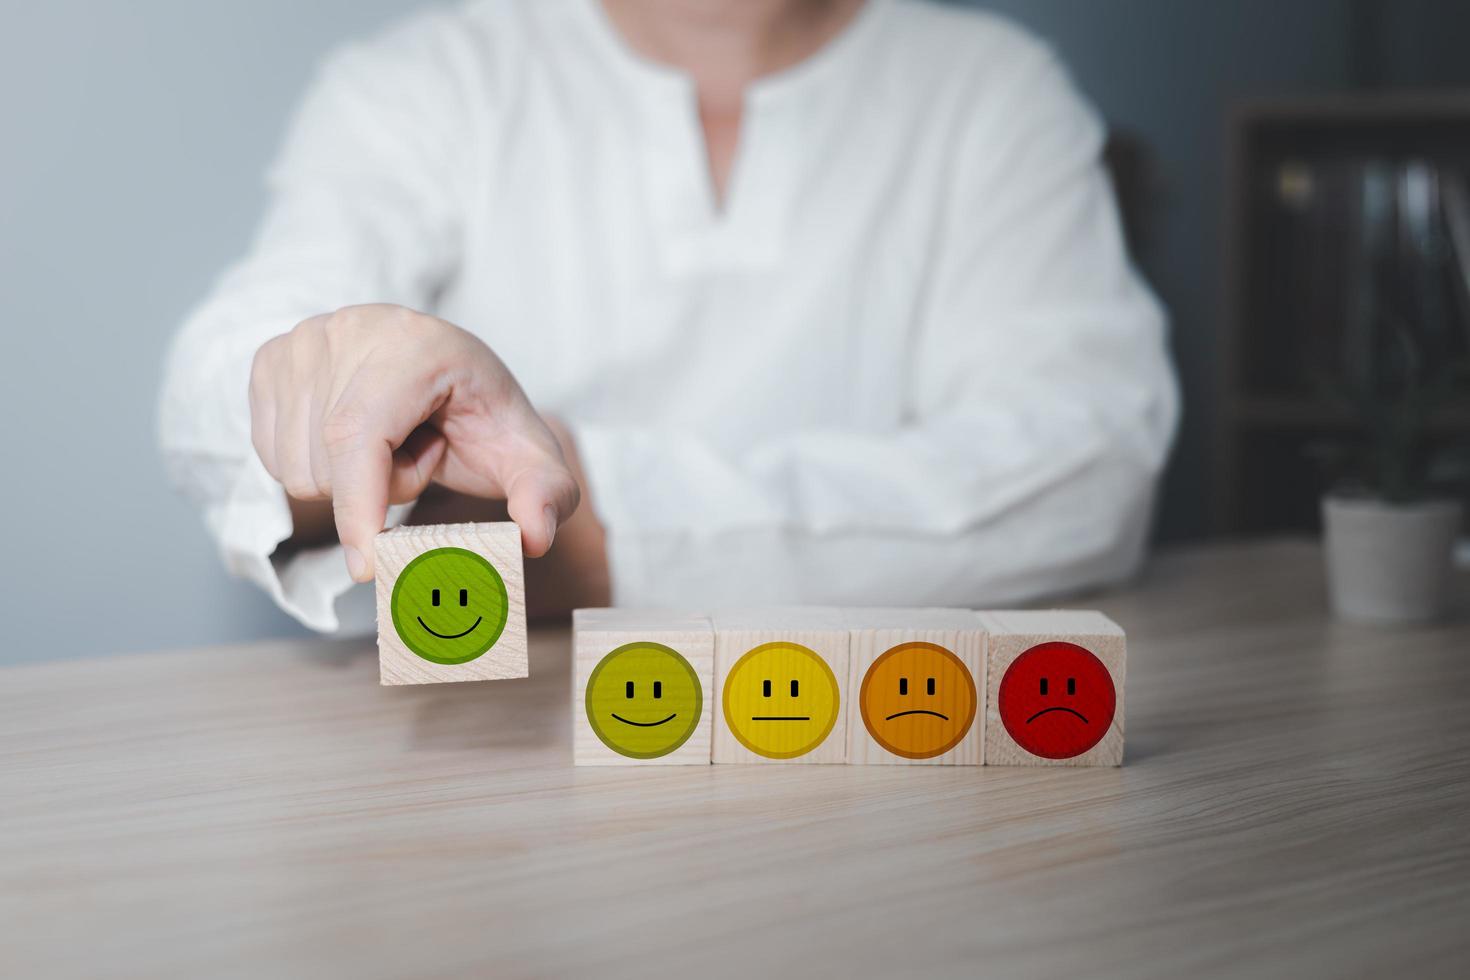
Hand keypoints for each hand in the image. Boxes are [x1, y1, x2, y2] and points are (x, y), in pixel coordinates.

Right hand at [249, 304, 578, 580]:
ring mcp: (301, 342)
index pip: (360, 434)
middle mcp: (347, 330)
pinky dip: (317, 465)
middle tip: (425, 451)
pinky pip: (271, 457)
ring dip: (350, 479)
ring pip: (296, 468)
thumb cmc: (478, 410)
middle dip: (381, 488)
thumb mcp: (528, 451)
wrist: (438, 364)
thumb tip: (536, 537)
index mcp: (413, 345)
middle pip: (328, 465)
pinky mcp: (269, 361)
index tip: (369, 567)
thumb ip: (547, 492)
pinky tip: (361, 434)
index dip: (360, 506)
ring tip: (395, 440)